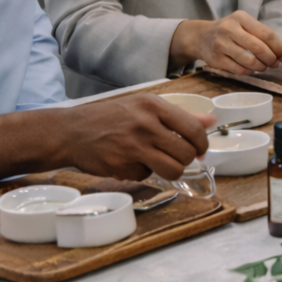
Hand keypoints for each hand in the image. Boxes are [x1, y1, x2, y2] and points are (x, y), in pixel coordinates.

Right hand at [8, 93, 214, 182]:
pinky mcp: (121, 165)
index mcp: (154, 106)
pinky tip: (131, 162)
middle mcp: (145, 124)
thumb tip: (212, 121)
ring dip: (170, 170)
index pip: (193, 128)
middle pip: (186, 152)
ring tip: (160, 163)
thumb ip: (179, 115)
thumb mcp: (144, 107)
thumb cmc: (110, 117)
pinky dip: (142, 172)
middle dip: (186, 159)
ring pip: (172, 168)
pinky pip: (146, 175)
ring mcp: (133, 146)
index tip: (201, 150)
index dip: (202, 143)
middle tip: (178, 157)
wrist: (70, 131)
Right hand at [170, 11, 281, 74]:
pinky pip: (239, 70)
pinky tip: (251, 69)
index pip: (266, 33)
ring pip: (249, 61)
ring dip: (261, 67)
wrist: (200, 37)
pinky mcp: (216, 59)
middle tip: (275, 64)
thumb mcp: (244, 25)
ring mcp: (221, 44)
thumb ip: (263, 37)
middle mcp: (229, 29)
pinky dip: (249, 72)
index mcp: (241, 18)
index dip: (279, 47)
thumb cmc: (229, 31)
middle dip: (271, 59)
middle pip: (258, 48)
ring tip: (264, 66)